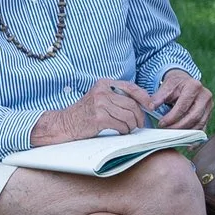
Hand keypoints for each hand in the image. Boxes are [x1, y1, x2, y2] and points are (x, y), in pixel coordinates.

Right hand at [31, 79, 156, 144]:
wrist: (63, 123)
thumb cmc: (85, 113)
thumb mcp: (100, 98)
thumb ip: (117, 97)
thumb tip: (143, 103)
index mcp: (104, 84)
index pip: (131, 87)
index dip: (144, 97)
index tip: (152, 105)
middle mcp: (102, 92)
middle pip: (132, 104)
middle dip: (140, 116)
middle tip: (140, 124)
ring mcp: (100, 104)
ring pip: (128, 115)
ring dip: (132, 125)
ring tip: (129, 128)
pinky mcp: (99, 118)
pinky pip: (121, 124)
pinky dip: (124, 130)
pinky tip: (121, 131)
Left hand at [148, 70, 213, 129]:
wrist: (186, 82)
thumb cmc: (175, 85)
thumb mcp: (166, 86)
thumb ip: (158, 97)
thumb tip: (151, 107)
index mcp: (194, 86)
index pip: (183, 106)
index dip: (171, 117)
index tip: (161, 123)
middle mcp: (205, 95)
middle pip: (194, 116)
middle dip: (178, 126)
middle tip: (166, 131)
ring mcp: (209, 105)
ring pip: (199, 123)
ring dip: (186, 132)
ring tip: (173, 135)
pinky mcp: (209, 113)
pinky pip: (203, 127)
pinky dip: (195, 135)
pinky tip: (187, 142)